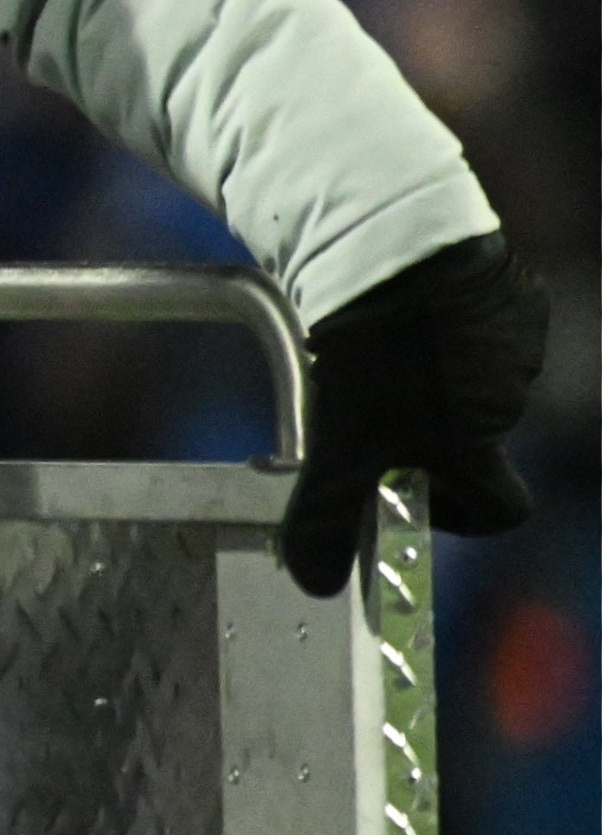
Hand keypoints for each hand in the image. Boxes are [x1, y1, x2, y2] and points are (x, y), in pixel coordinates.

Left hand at [281, 231, 542, 596]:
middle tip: (369, 404)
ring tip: (379, 348)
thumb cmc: (373, 353)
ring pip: (475, 380)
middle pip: (475, 439)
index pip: (502, 510)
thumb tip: (317, 586)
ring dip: (433, 375)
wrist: (392, 248)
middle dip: (427, 434)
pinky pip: (481, 322)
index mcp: (477, 441)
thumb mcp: (339, 442)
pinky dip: (445, 324)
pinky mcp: (511, 290)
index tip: (416, 498)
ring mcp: (518, 342)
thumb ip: (326, 515)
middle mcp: (510, 397)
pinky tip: (403, 306)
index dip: (461, 517)